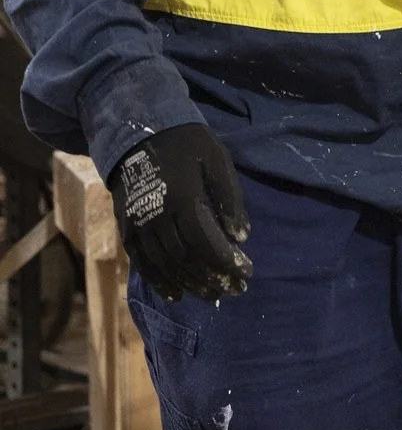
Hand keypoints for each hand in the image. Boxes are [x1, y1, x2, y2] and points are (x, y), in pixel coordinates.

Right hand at [109, 124, 251, 302]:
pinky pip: (142, 264)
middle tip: (235, 290)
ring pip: (166, 266)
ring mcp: (139, 225)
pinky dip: (159, 282)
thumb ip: (230, 199)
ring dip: (191, 285)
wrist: (139, 134)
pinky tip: (176, 295)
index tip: (246, 273)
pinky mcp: (127, 229)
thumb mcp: (217, 160)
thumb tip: (242, 237)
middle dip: (213, 278)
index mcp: (183, 198)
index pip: (206, 243)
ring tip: (212, 296)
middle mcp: (158, 217)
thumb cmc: (186, 145)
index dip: (226, 262)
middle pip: (187, 259)